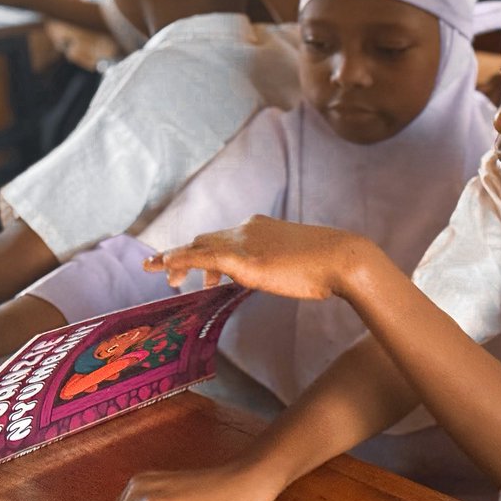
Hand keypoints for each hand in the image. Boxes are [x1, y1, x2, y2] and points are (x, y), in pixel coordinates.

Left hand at [143, 215, 370, 299]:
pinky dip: (181, 260)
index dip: (202, 252)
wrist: (341, 258)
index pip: (222, 238)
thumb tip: (269, 273)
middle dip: (180, 255)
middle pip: (204, 240)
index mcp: (259, 227)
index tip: (196, 270)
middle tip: (163, 272)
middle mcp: (247, 229)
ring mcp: (245, 242)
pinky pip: (203, 258)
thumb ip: (275, 263)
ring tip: (159, 273)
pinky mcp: (244, 258)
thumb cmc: (326, 264)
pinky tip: (166, 266)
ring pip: (198, 246)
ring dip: (174, 258)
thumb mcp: (294, 260)